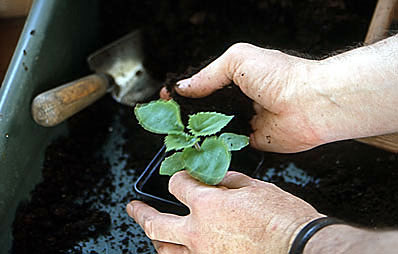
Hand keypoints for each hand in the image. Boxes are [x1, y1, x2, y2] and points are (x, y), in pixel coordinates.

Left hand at [127, 171, 322, 253]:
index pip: (177, 185)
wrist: (299, 246)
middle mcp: (198, 232)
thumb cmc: (282, 218)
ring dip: (156, 238)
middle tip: (132, 207)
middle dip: (140, 212)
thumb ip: (229, 182)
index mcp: (207, 205)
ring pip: (165, 249)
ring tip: (153, 233)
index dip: (179, 178)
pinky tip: (178, 250)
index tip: (182, 179)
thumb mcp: (255, 188)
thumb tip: (217, 179)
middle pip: (155, 222)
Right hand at [161, 43, 324, 152]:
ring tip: (181, 133)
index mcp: (236, 78)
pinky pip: (228, 144)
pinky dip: (216, 145)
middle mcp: (239, 100)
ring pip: (214, 128)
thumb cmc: (281, 76)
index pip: (202, 85)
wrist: (309, 104)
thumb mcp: (238, 60)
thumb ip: (209, 74)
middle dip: (187, 113)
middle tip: (169, 119)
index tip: (168, 97)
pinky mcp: (251, 140)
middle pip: (205, 108)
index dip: (184, 91)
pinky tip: (202, 146)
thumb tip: (184, 86)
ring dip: (200, 131)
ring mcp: (244, 120)